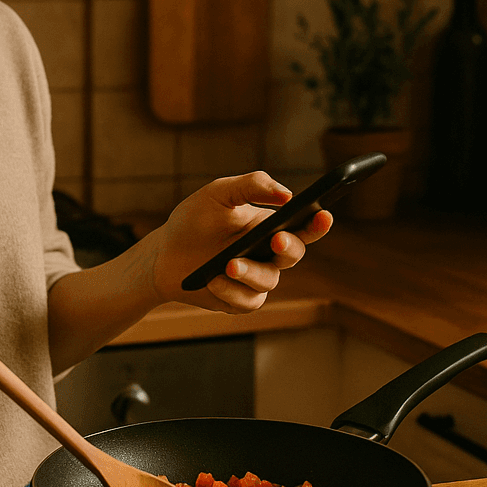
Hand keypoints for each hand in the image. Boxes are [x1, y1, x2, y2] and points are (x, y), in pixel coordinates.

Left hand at [147, 171, 332, 313]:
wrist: (163, 253)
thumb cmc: (194, 220)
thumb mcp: (218, 193)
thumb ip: (251, 186)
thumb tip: (286, 194)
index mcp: (271, 225)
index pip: (303, 225)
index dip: (318, 222)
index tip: (323, 214)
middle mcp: (269, 254)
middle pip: (294, 254)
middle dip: (289, 248)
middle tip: (276, 240)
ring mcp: (256, 279)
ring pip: (269, 280)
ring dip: (250, 272)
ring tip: (228, 265)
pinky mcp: (240, 300)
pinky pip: (247, 301)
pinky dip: (230, 290)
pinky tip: (213, 281)